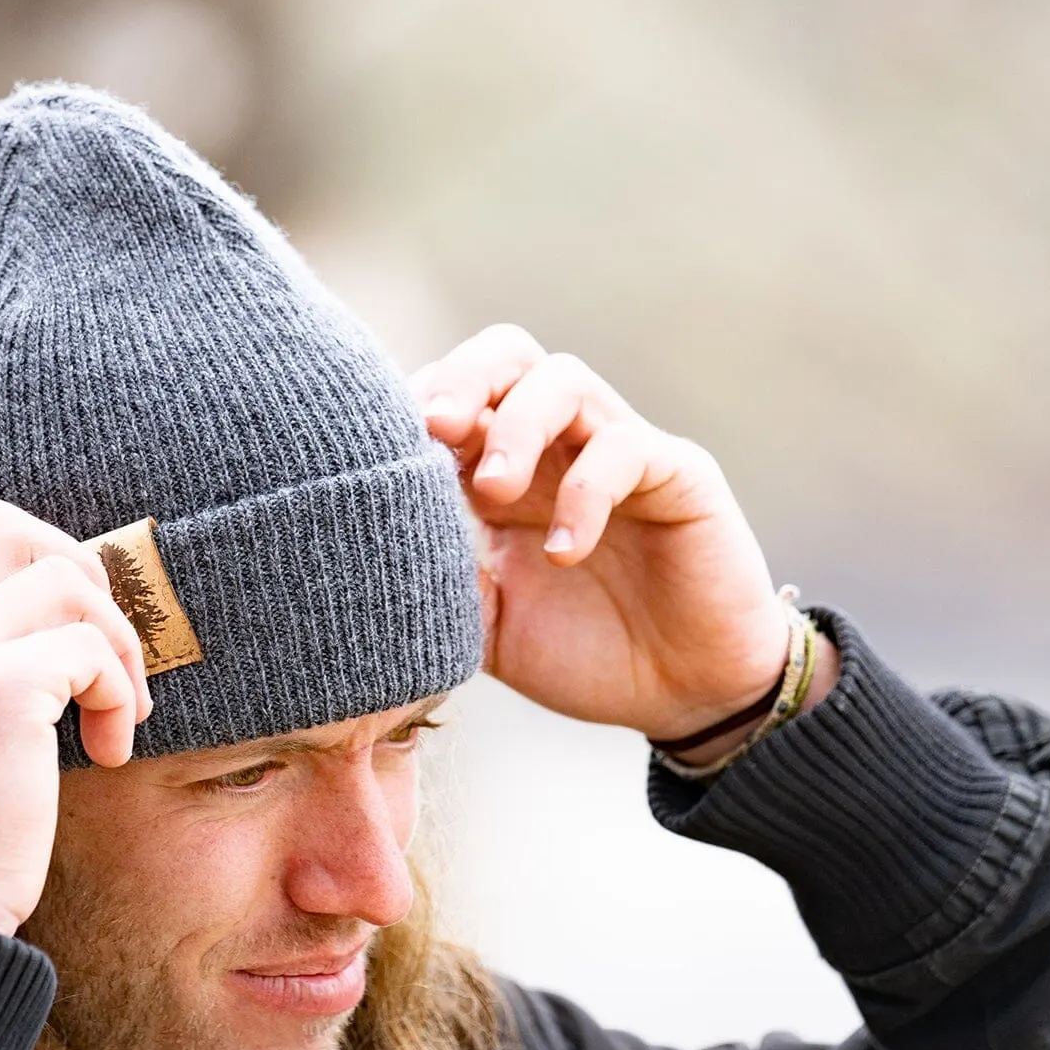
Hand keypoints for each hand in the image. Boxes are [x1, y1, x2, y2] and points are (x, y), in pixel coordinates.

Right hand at [0, 499, 153, 935]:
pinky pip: (89, 647)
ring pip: (64, 580)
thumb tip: (62, 612)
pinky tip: (107, 751)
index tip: (64, 634)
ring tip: (117, 713)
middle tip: (104, 651)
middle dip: (80, 575)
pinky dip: (116, 693)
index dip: (30, 567)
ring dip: (115, 644)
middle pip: (6, 527)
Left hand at [412, 326, 831, 744]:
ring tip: (492, 490)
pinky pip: (628, 447)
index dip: (415, 405)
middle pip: (506, 355)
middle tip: (431, 427)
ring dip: (518, 423)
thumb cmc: (583, 653)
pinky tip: (564, 551)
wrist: (683, 694)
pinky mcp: (678, 474)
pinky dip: (585, 491)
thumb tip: (367, 550)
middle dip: (462, 377)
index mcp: (505, 469)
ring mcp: (618, 450)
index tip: (377, 448)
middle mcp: (558, 446)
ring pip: (563, 379)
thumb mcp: (488, 625)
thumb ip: (438, 584)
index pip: (454, 395)